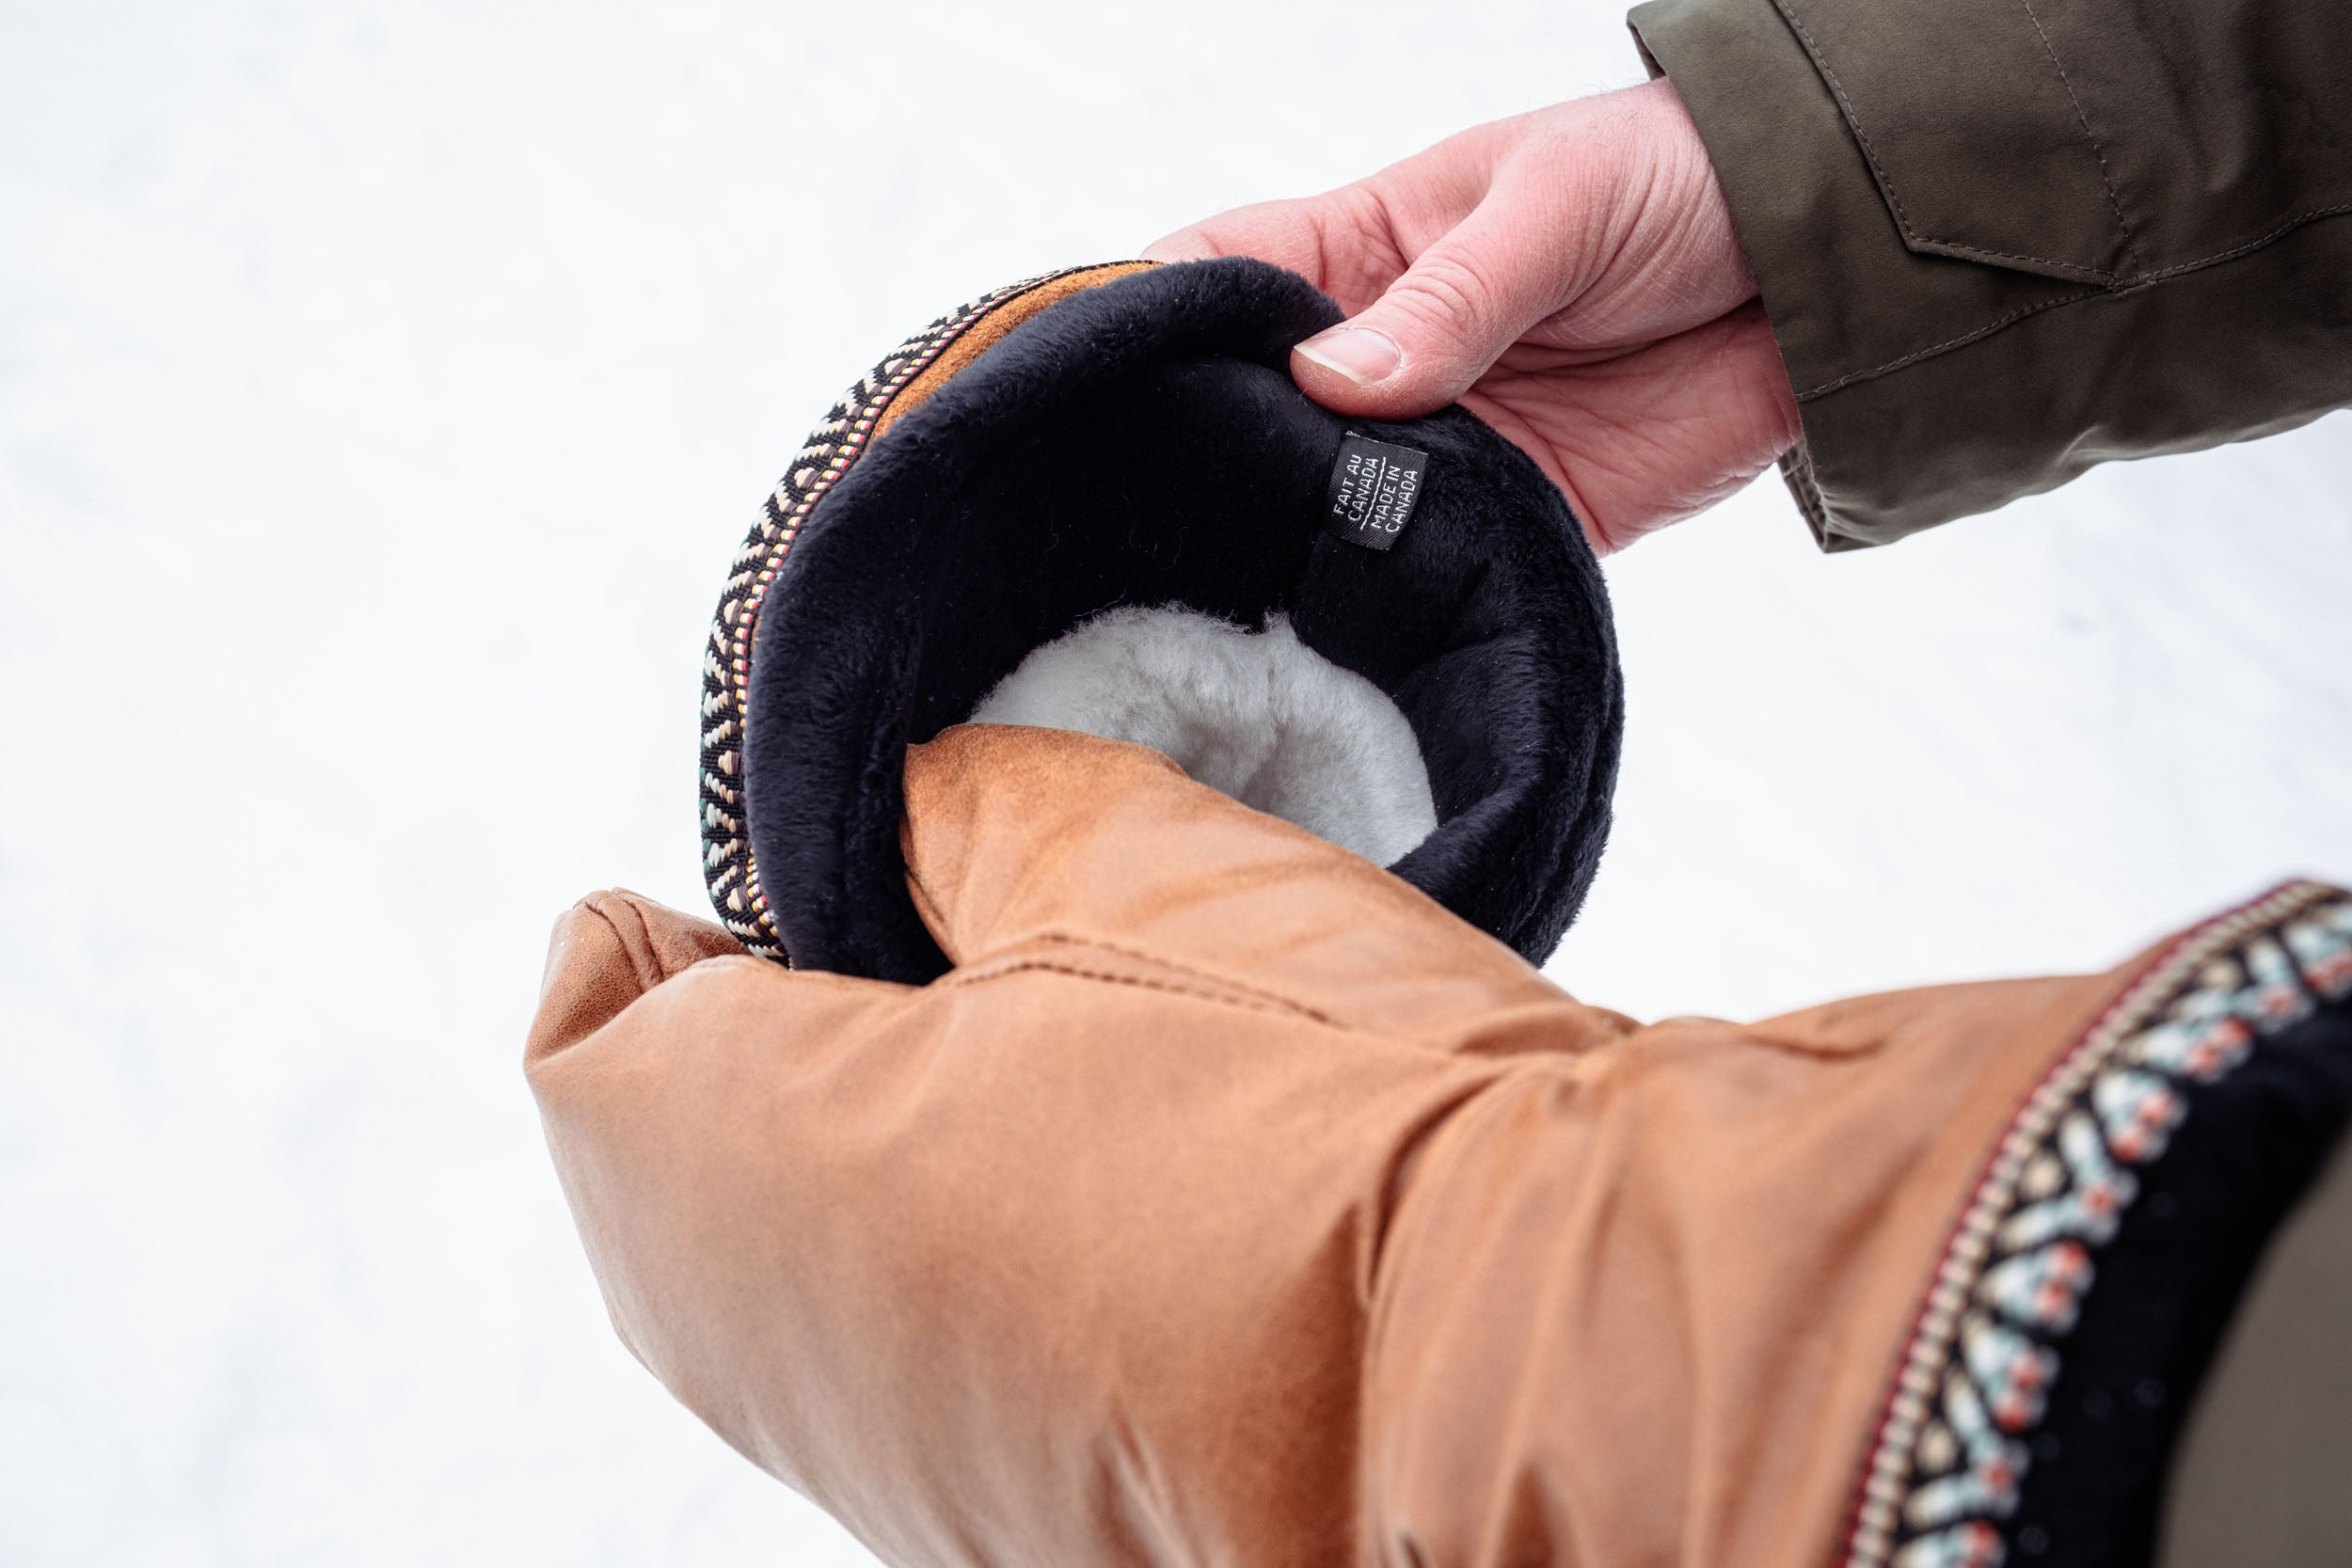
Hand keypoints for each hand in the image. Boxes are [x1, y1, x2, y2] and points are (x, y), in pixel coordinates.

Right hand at [1143, 79, 1799, 552]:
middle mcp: (1369, 359)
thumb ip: (1451, 299)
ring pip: (1319, 513)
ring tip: (1233, 587)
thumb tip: (1335, 378)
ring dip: (1289, 547)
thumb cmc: (1673, 182)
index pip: (1203, 283)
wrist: (1824, 269)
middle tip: (1148, 521)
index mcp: (1352, 252)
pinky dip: (1390, 599)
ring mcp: (1432, 448)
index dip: (1135, 330)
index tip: (1084, 392)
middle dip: (1194, 470)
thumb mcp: (1554, 208)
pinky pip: (1426, 573)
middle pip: (1240, 423)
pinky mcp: (1505, 522)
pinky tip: (1347, 624)